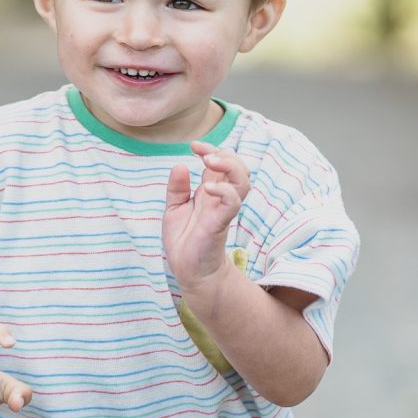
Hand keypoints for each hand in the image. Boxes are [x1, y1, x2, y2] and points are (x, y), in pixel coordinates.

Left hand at [163, 140, 250, 291]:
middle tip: (204, 154)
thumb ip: (177, 189)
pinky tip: (208, 188)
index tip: (193, 146)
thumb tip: (179, 165)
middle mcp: (220, 197)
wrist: (189, 271)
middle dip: (225, 153)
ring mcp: (223, 209)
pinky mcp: (221, 222)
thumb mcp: (174, 209)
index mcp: (210, 191)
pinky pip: (232, 202)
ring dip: (229, 165)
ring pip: (242, 180)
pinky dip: (224, 190)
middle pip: (238, 166)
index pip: (221, 162)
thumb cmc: (184, 241)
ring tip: (209, 161)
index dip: (211, 149)